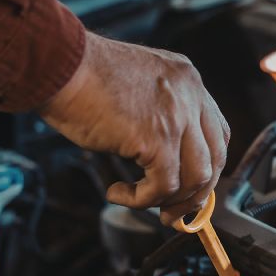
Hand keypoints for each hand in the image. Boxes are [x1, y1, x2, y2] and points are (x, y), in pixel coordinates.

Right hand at [40, 33, 229, 224]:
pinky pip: (163, 186)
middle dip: (196, 193)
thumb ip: (158, 112)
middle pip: (214, 158)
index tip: (191, 186)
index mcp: (187, 80)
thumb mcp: (136, 85)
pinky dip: (142, 200)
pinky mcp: (157, 139)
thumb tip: (159, 157)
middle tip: (173, 211)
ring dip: (172, 201)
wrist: (59, 64)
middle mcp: (190, 95)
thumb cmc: (82, 75)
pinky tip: (119, 193)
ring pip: (196, 177)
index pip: (216, 132)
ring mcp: (177, 116)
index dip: (207, 165)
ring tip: (145, 204)